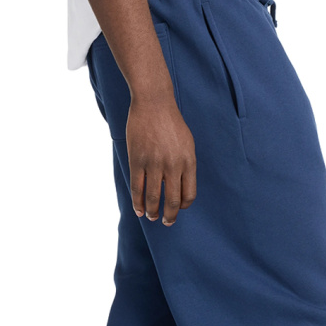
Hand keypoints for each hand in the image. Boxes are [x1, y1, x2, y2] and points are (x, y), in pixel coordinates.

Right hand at [126, 95, 196, 225]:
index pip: (188, 194)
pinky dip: (138, 202)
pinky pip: (137, 188)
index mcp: (188, 161)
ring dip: (153, 212)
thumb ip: (186, 165)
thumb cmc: (171, 123)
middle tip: (166, 222)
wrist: (153, 103)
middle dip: (169, 216)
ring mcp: (154, 163)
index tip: (178, 208)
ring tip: (152, 217)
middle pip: (172, 201)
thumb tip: (181, 187)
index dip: (183, 205)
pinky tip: (139, 210)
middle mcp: (173, 165)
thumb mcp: (187, 143)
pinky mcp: (137, 160)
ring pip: (153, 197)